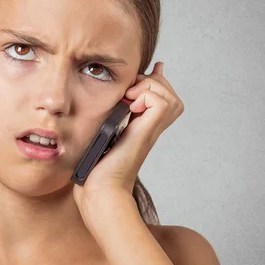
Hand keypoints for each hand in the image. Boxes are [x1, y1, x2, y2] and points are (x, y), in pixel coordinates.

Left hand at [72, 62, 183, 212]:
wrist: (100, 191)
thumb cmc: (94, 171)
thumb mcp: (99, 134)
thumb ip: (104, 120)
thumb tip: (109, 104)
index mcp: (141, 127)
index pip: (162, 97)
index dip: (154, 82)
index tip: (147, 73)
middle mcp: (149, 128)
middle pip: (169, 94)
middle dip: (150, 82)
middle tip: (129, 93)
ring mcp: (150, 131)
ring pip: (168, 95)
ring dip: (148, 88)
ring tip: (129, 100)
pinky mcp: (146, 132)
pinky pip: (161, 102)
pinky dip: (145, 96)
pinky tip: (129, 107)